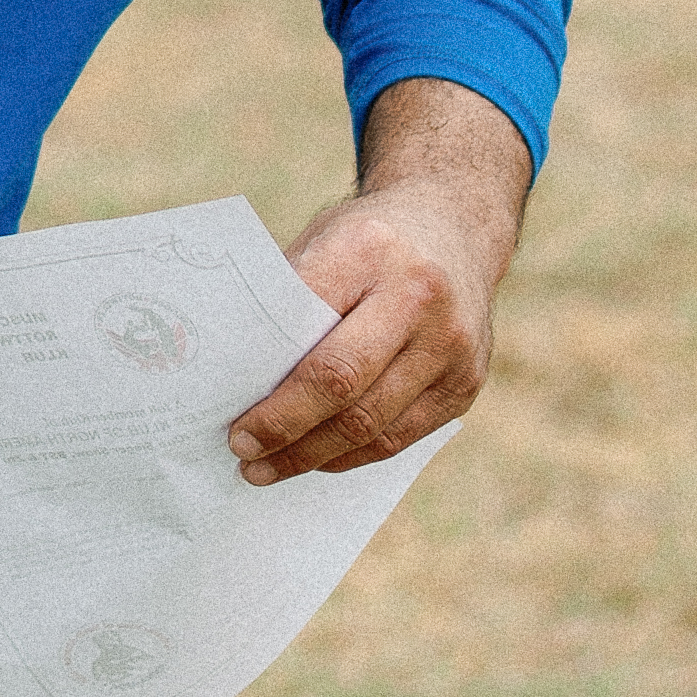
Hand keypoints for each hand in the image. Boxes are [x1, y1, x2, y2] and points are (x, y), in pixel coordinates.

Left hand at [226, 78, 532, 484]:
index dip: (268, 379)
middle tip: (242, 451)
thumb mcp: (324, 239)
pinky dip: (352, 455)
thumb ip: (288, 297)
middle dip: (286, 426)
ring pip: (374, 423)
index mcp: (369, 248)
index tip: (231, 417)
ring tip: (268, 469)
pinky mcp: (466, 384)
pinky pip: (401, 437)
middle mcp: (420, 296)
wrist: (455, 226)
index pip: (306, 324)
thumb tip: (234, 377)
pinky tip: (317, 459)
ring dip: (314, 456)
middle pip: (343, 381)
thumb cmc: (367, 240)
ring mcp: (452, 345)